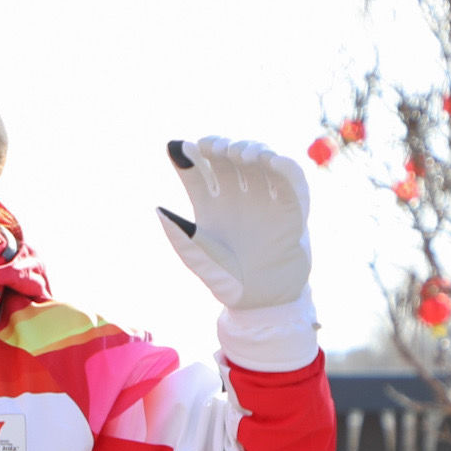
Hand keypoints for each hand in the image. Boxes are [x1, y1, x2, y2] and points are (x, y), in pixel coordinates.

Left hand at [156, 137, 313, 311]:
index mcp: (211, 203)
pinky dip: (284, 166)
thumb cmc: (226, 281)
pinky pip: (291, 180)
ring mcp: (265, 198)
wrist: (262, 303)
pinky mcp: (292, 207)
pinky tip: (273, 161)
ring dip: (251, 150)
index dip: (189, 155)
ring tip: (241, 154)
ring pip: (259, 161)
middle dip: (221, 146)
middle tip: (215, 148)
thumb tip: (158, 209)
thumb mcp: (199, 259)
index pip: (198, 170)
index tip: (181, 148)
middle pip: (227, 158)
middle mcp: (237, 195)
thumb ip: (180, 236)